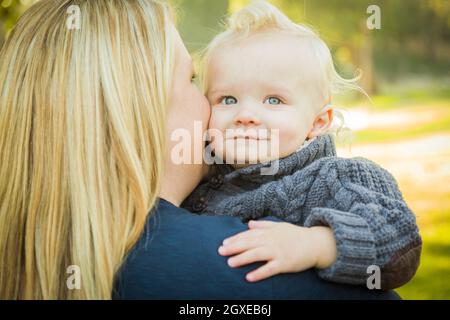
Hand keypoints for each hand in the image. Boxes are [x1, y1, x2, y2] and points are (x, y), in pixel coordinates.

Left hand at [218, 220, 336, 281]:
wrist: (316, 244)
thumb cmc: (296, 235)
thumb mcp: (280, 226)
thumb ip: (263, 225)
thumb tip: (249, 224)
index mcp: (269, 232)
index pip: (249, 235)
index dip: (236, 238)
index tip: (224, 243)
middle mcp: (272, 241)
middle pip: (250, 243)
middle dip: (234, 247)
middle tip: (220, 251)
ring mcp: (278, 252)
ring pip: (257, 254)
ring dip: (242, 259)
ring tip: (230, 263)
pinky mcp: (285, 263)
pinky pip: (270, 269)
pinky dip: (259, 273)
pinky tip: (249, 277)